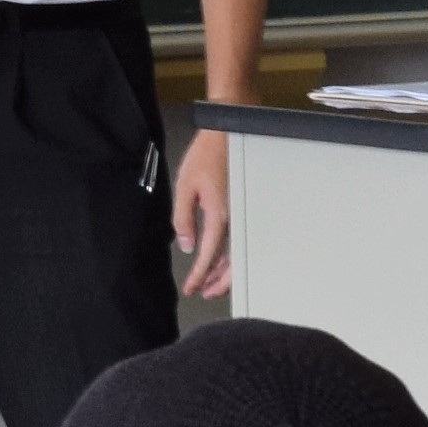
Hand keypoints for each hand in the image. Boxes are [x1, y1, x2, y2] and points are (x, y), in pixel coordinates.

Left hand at [171, 120, 234, 299]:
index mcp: (219, 216)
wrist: (229, 132)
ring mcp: (242, 213)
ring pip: (237, 252)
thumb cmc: (205, 156)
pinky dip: (230, 253)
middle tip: (204, 294)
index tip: (191, 290)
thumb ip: (184, 218)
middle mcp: (235, 219)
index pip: (209, 255)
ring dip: (225, 270)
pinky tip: (220, 257)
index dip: (199, 275)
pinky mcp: (243, 207)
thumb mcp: (185, 187)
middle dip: (218, 281)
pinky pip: (239, 238)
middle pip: (231, 261)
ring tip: (211, 282)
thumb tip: (187, 246)